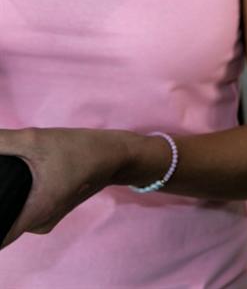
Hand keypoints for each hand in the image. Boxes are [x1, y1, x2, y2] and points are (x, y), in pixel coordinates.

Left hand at [0, 127, 131, 248]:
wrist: (116, 154)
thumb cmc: (78, 150)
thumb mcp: (33, 139)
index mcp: (32, 216)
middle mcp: (37, 226)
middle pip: (4, 217)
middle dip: (0, 195)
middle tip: (4, 168)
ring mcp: (45, 221)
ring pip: (15, 212)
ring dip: (10, 193)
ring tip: (15, 169)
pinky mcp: (52, 212)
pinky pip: (26, 208)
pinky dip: (22, 194)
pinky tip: (27, 174)